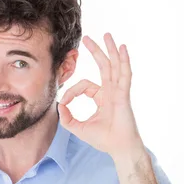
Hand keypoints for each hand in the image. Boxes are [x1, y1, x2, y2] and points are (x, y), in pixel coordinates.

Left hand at [58, 33, 144, 160]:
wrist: (118, 148)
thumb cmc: (103, 139)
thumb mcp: (78, 128)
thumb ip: (66, 117)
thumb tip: (59, 105)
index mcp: (102, 97)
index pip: (84, 85)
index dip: (71, 91)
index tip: (64, 102)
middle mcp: (111, 91)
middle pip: (103, 66)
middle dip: (96, 51)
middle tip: (87, 38)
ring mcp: (119, 91)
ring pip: (114, 66)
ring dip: (110, 50)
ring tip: (107, 35)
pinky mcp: (123, 95)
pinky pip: (124, 74)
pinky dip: (124, 61)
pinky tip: (122, 49)